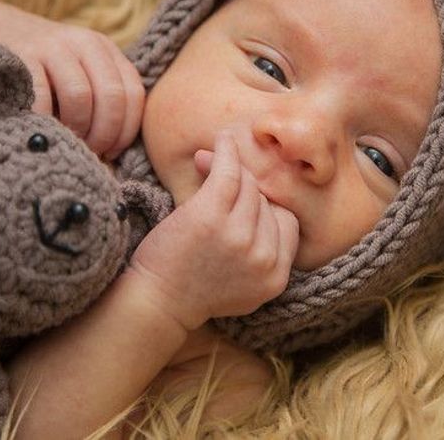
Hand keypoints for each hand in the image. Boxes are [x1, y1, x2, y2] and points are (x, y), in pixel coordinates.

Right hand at [0, 0, 143, 159]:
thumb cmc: (47, 69)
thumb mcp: (82, 72)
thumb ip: (102, 99)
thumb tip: (114, 151)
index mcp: (106, 50)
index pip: (133, 93)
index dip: (126, 130)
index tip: (112, 152)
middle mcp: (86, 44)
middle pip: (112, 96)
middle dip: (104, 133)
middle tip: (90, 151)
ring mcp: (54, 47)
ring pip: (80, 96)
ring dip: (77, 128)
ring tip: (68, 141)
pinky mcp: (23, 55)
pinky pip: (42, 97)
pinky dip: (46, 121)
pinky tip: (44, 132)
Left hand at [127, 131, 299, 330]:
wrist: (156, 302)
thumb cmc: (192, 285)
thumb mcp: (239, 275)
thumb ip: (256, 237)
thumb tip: (253, 182)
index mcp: (275, 277)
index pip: (287, 223)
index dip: (267, 208)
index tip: (245, 200)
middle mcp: (262, 258)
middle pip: (267, 203)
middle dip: (247, 187)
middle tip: (221, 177)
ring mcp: (238, 238)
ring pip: (249, 186)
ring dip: (234, 166)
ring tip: (216, 155)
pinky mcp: (211, 218)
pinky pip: (229, 173)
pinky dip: (226, 152)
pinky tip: (222, 140)